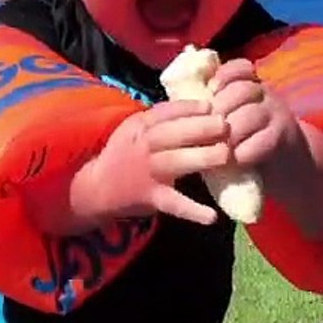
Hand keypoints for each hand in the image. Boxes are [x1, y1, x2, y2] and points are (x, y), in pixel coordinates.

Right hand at [72, 100, 230, 225]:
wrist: (96, 188)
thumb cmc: (125, 154)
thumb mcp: (136, 129)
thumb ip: (161, 119)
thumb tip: (201, 106)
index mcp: (139, 126)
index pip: (165, 112)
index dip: (189, 108)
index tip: (211, 106)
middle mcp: (141, 146)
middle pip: (172, 134)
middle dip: (200, 128)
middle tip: (226, 125)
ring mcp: (147, 172)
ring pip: (175, 162)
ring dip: (202, 157)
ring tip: (225, 154)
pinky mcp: (150, 198)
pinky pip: (173, 203)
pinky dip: (192, 210)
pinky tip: (212, 216)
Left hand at [208, 59, 306, 174]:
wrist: (291, 164)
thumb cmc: (250, 139)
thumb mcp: (237, 115)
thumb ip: (219, 106)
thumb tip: (185, 102)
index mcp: (253, 85)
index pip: (240, 68)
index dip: (224, 76)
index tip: (211, 89)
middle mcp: (267, 95)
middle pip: (242, 90)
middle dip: (220, 108)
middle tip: (206, 128)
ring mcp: (277, 115)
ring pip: (250, 115)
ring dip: (230, 132)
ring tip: (218, 146)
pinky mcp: (282, 139)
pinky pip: (260, 141)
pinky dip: (243, 151)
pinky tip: (234, 159)